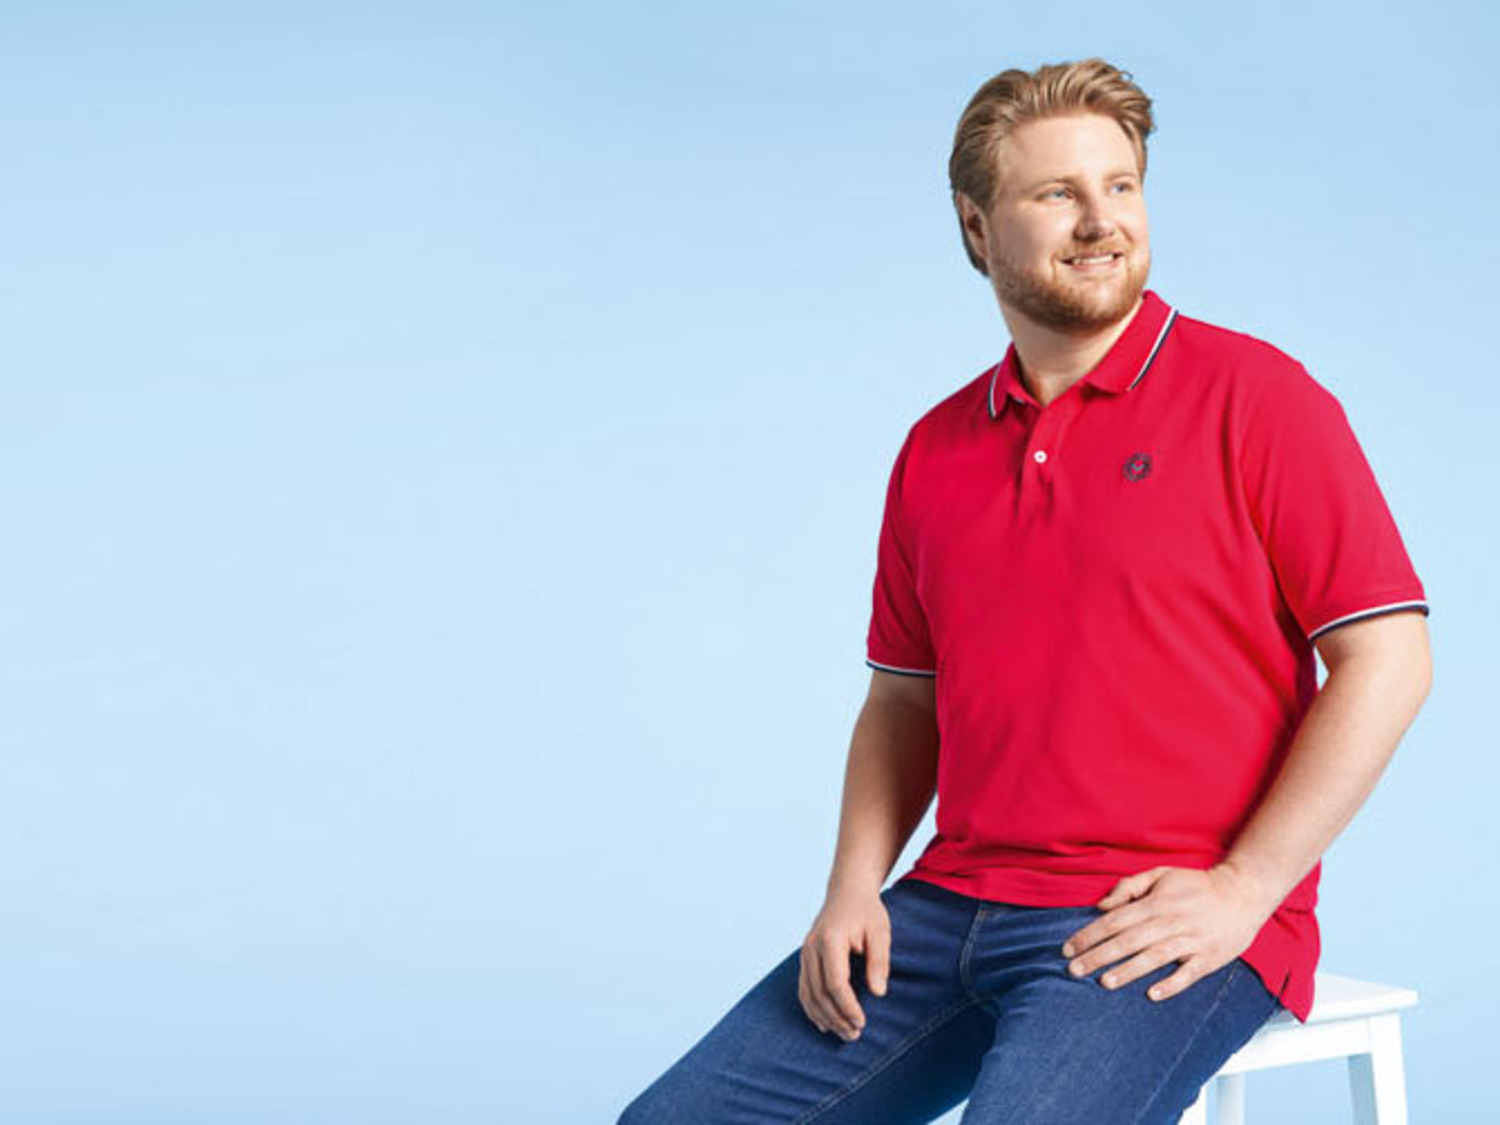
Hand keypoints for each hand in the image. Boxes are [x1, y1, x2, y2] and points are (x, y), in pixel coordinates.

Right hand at [798, 887, 889, 1041]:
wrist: (847, 891)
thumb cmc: (866, 911)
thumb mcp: (880, 931)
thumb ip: (879, 961)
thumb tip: (878, 993)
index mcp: (830, 940)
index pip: (835, 982)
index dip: (848, 1006)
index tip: (862, 1022)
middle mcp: (812, 947)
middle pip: (819, 992)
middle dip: (837, 1018)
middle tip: (855, 1035)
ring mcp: (805, 952)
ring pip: (808, 993)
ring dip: (825, 1017)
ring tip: (844, 1034)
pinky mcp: (805, 957)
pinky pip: (804, 988)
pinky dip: (812, 1008)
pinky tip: (824, 1023)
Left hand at [1059, 864, 1278, 1002]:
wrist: (1243, 891)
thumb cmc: (1196, 885)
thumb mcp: (1160, 874)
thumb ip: (1129, 887)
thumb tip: (1101, 906)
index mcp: (1155, 903)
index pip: (1114, 920)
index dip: (1089, 934)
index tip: (1068, 949)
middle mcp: (1170, 921)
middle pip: (1128, 940)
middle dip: (1098, 955)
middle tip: (1074, 970)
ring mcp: (1191, 940)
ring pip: (1154, 957)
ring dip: (1128, 970)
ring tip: (1104, 982)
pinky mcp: (1209, 957)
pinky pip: (1188, 973)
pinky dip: (1171, 984)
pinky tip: (1152, 995)